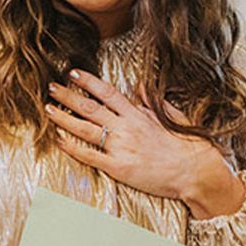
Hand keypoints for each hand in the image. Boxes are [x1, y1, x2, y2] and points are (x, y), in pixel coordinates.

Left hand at [46, 69, 245, 218]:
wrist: (196, 171)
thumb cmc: (188, 145)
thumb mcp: (172, 115)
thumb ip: (152, 100)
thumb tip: (139, 86)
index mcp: (138, 113)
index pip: (107, 92)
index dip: (87, 81)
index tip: (72, 73)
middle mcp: (126, 127)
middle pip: (89, 107)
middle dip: (68, 96)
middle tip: (51, 87)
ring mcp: (121, 147)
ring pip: (85, 129)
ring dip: (64, 117)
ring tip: (48, 108)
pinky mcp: (119, 168)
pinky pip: (90, 155)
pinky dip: (72, 147)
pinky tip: (58, 139)